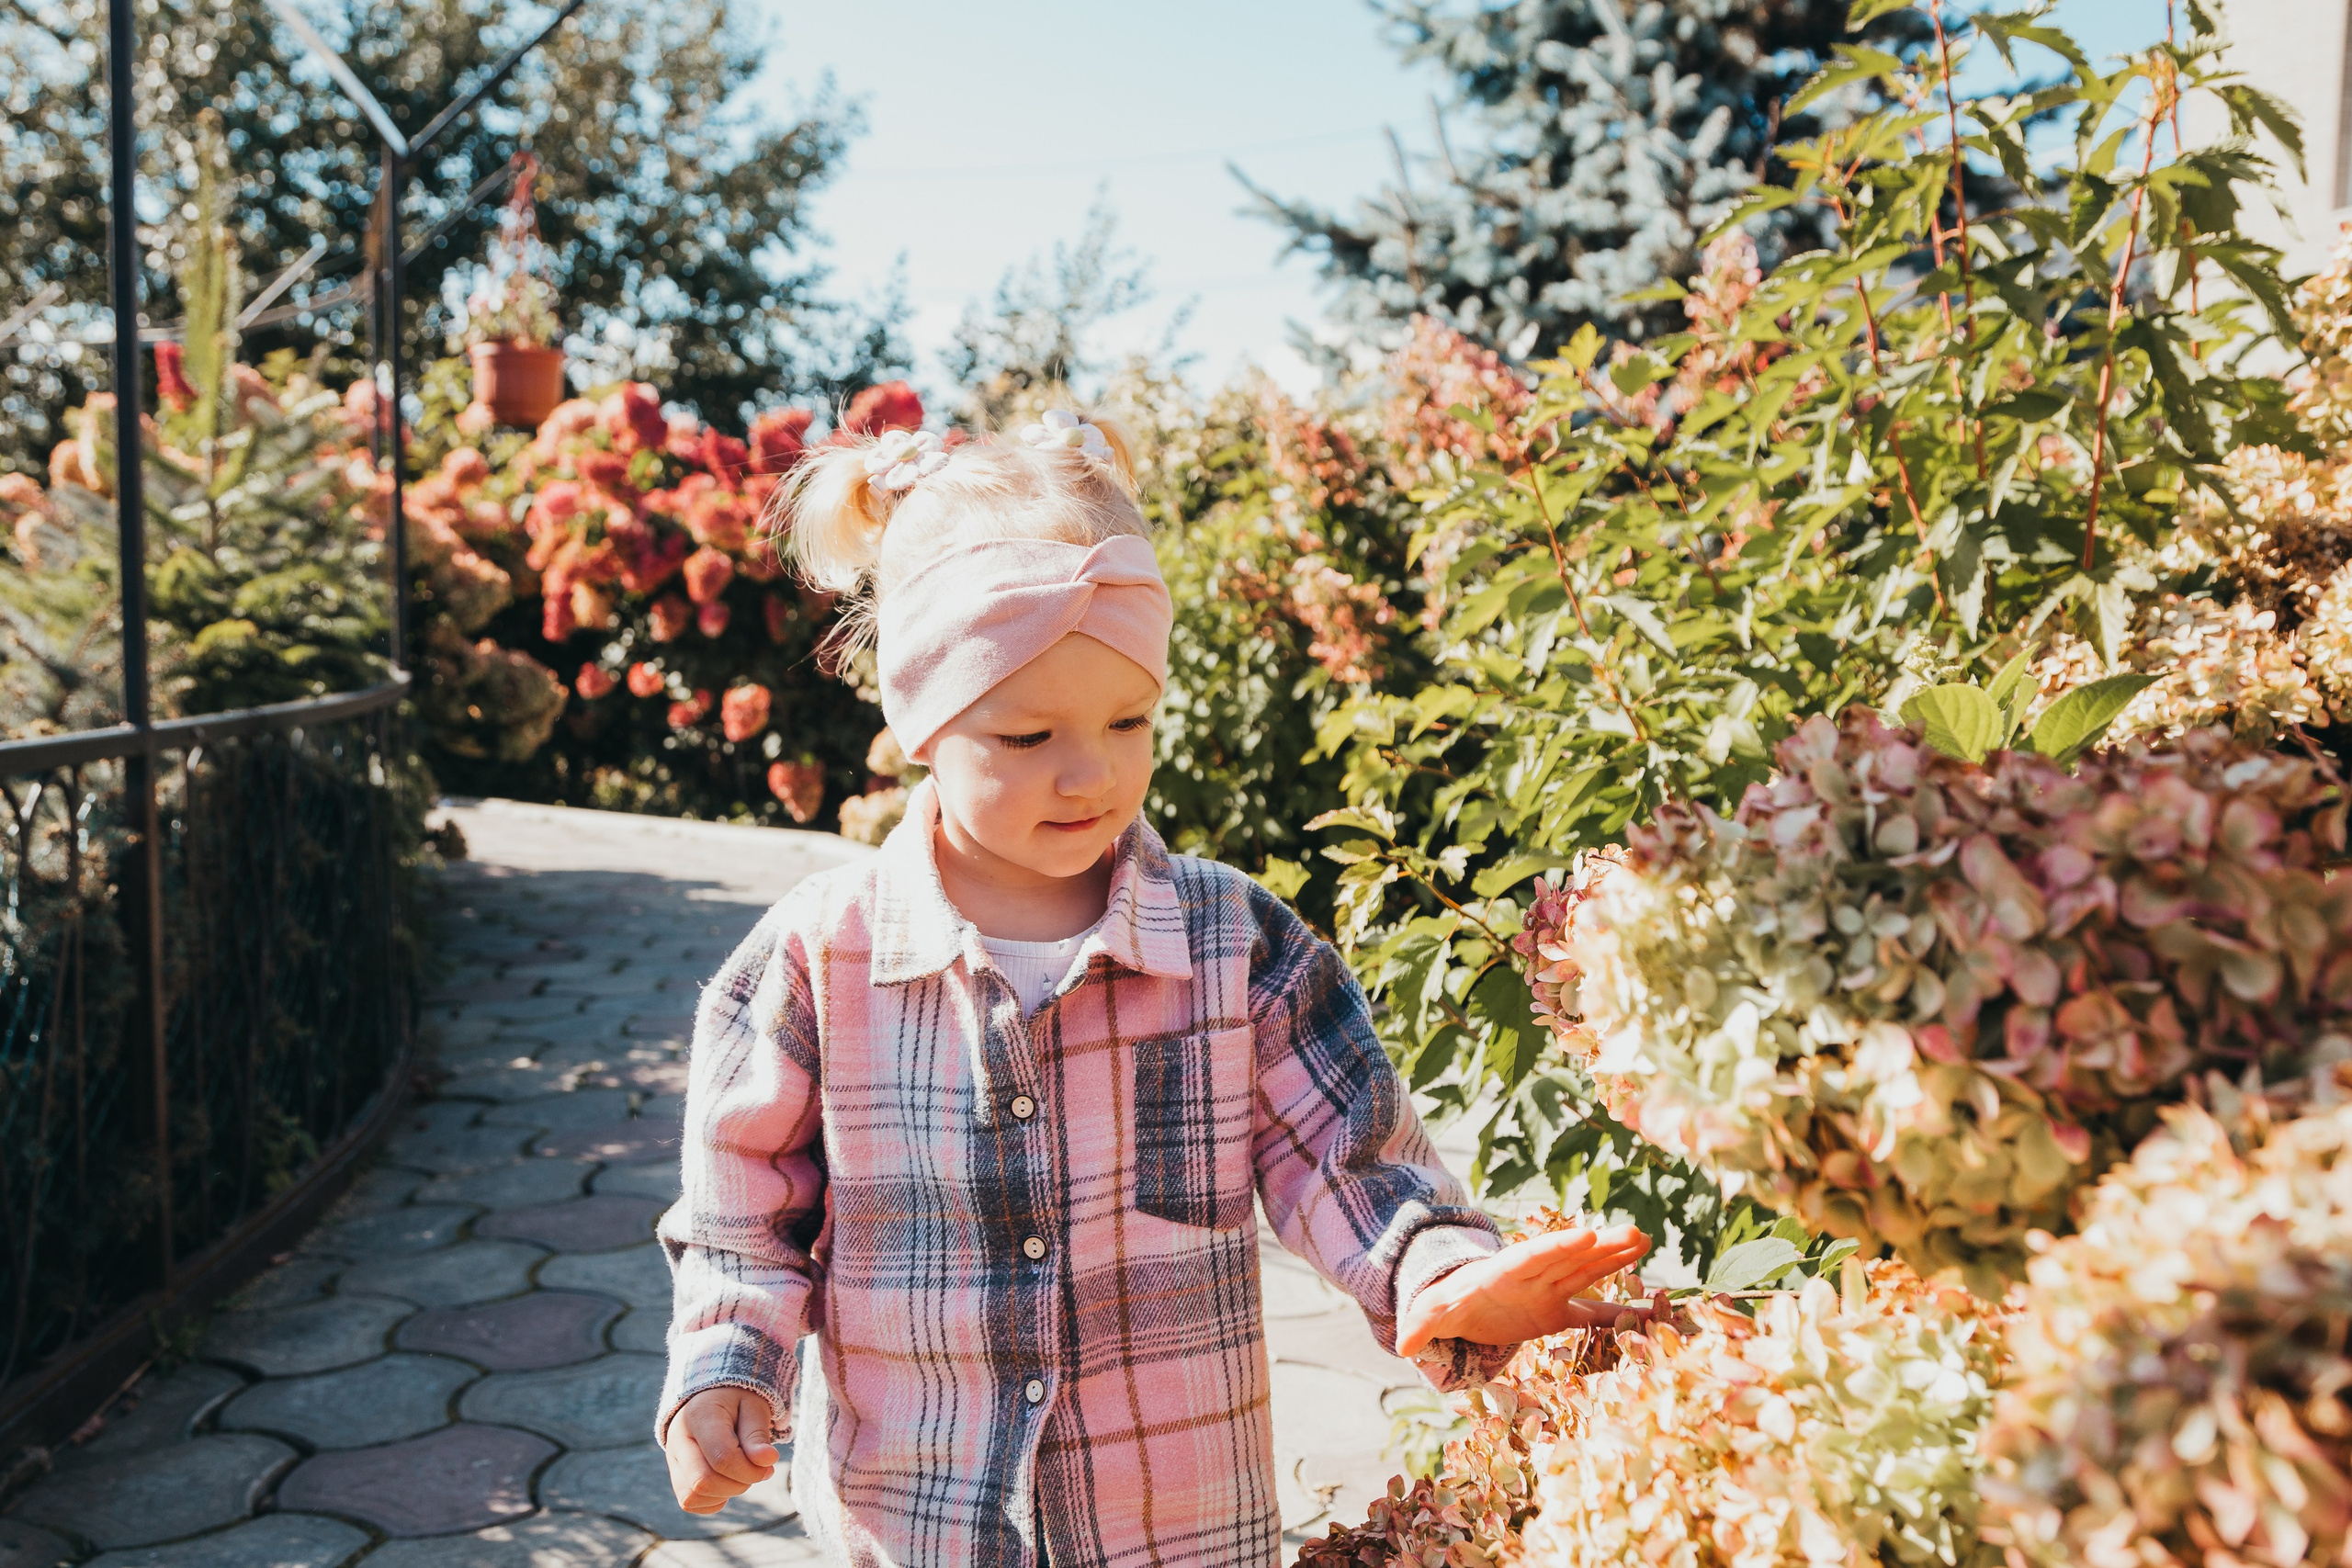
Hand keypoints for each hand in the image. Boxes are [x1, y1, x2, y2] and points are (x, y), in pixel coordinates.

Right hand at [664, 1386, 782, 1513]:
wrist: (712, 1396)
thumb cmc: (737, 1401)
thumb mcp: (753, 1406)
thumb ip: (757, 1434)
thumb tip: (767, 1461)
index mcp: (699, 1416)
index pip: (722, 1458)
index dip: (750, 1470)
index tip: (769, 1464)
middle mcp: (678, 1439)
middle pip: (703, 1482)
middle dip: (738, 1484)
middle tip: (756, 1469)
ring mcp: (673, 1460)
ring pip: (693, 1496)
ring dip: (726, 1493)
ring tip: (741, 1473)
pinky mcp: (675, 1475)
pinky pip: (689, 1502)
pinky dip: (713, 1500)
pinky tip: (727, 1481)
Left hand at [1396, 1221, 1656, 1357]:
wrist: (1458, 1306)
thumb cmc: (1444, 1304)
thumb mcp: (1430, 1312)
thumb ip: (1420, 1324)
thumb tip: (1403, 1344)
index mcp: (1503, 1272)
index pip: (1533, 1255)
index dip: (1559, 1246)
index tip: (1587, 1233)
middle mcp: (1531, 1276)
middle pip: (1568, 1258)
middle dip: (1600, 1246)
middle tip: (1635, 1233)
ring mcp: (1547, 1291)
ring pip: (1585, 1272)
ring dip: (1613, 1259)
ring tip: (1644, 1241)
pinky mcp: (1555, 1312)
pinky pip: (1588, 1310)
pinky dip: (1613, 1312)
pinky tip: (1644, 1311)